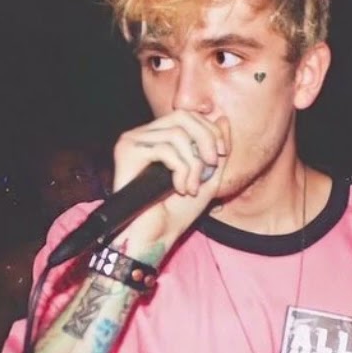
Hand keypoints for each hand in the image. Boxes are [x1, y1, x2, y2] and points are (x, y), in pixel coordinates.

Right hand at [111, 110, 231, 249]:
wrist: (155, 236)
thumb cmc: (177, 212)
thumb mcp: (207, 177)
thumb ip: (216, 149)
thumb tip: (224, 118)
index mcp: (158, 137)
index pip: (187, 116)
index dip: (210, 130)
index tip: (222, 154)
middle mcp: (143, 134)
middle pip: (182, 116)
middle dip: (206, 139)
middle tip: (212, 165)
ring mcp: (133, 141)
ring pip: (176, 134)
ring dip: (193, 163)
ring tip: (192, 188)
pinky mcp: (127, 151)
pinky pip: (164, 149)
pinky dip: (180, 170)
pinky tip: (179, 189)